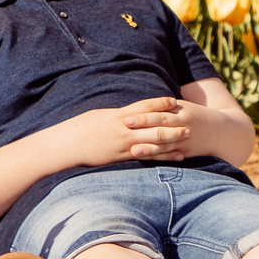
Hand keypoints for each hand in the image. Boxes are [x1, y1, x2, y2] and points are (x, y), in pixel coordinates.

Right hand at [76, 97, 194, 165]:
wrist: (68, 144)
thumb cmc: (82, 128)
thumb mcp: (101, 116)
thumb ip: (119, 116)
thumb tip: (130, 115)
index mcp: (120, 116)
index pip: (144, 107)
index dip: (160, 103)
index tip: (174, 101)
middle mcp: (125, 129)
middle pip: (154, 125)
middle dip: (173, 124)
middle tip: (190, 124)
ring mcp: (125, 144)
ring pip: (154, 141)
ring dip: (172, 140)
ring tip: (187, 138)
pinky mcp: (123, 157)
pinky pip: (147, 156)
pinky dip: (162, 156)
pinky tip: (174, 156)